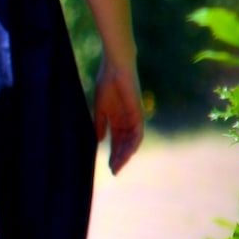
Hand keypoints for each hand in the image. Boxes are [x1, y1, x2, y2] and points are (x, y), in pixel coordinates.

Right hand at [93, 60, 144, 175]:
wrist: (116, 67)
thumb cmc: (107, 83)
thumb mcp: (100, 107)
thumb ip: (100, 124)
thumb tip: (99, 140)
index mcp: (117, 119)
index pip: (117, 141)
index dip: (113, 154)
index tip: (109, 167)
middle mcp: (127, 120)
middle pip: (124, 144)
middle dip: (119, 157)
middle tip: (114, 171)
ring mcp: (134, 117)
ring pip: (132, 141)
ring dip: (126, 154)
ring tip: (119, 165)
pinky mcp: (138, 112)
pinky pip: (138, 132)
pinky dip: (133, 143)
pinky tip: (128, 153)